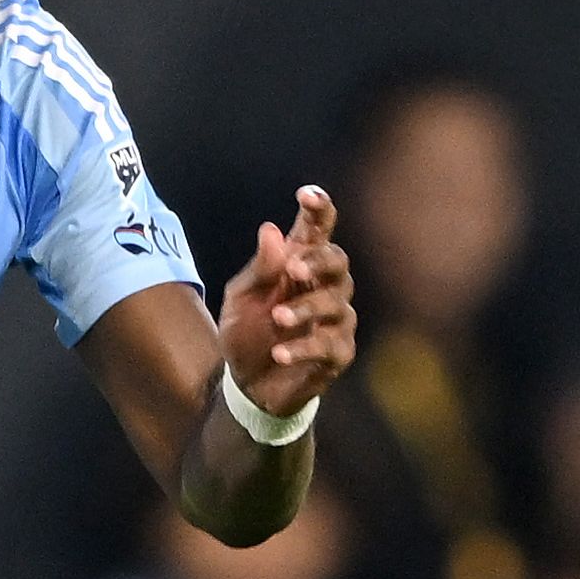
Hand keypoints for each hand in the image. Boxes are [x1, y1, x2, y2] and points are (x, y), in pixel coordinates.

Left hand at [219, 185, 358, 417]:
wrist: (247, 383)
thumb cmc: (247, 330)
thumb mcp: (241, 298)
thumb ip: (259, 269)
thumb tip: (271, 230)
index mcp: (300, 263)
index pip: (318, 229)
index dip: (319, 209)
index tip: (307, 196)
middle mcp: (324, 286)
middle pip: (338, 261)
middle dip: (319, 262)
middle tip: (293, 270)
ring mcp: (335, 319)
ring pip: (335, 303)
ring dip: (305, 309)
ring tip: (277, 318)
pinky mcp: (338, 353)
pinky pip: (330, 345)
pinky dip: (303, 348)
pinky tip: (279, 353)